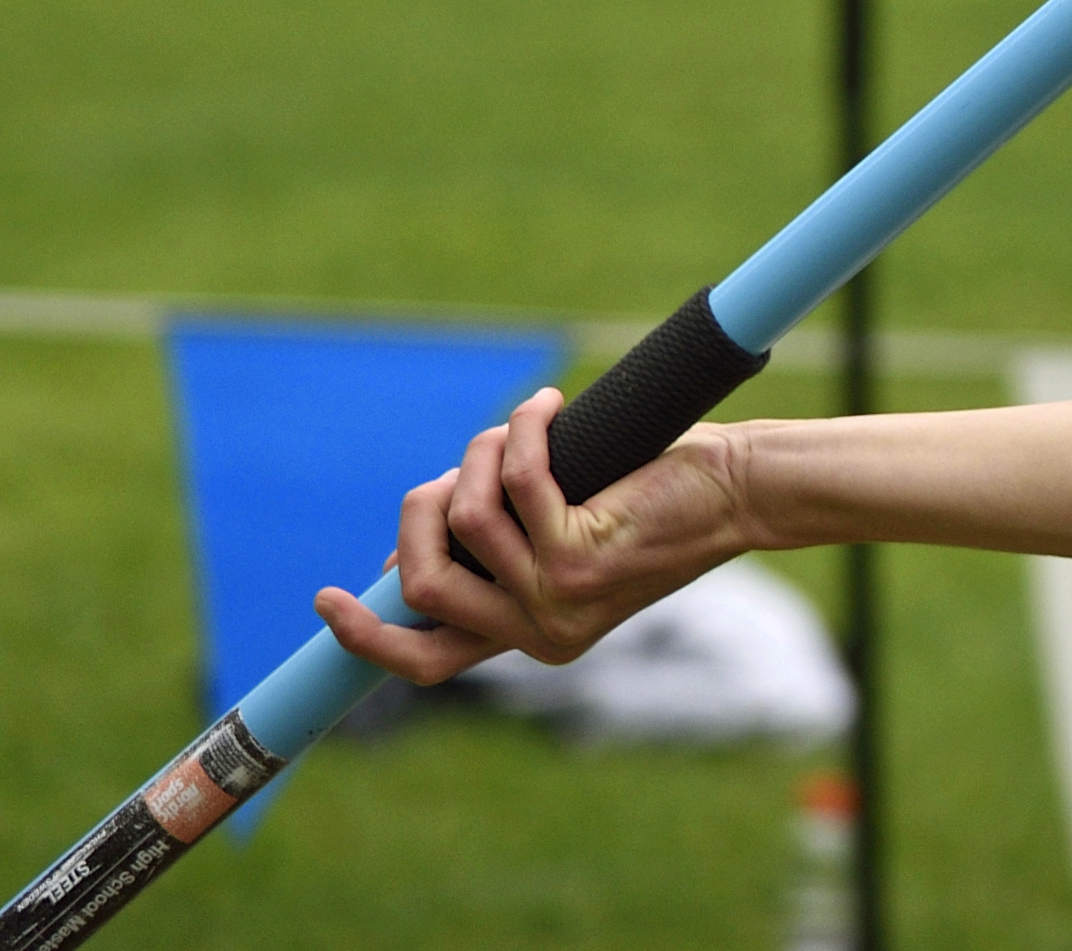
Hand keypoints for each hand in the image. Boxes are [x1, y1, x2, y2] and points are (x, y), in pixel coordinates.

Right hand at [316, 388, 763, 683]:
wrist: (743, 493)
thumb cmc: (660, 501)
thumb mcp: (568, 536)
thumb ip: (501, 550)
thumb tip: (413, 542)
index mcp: (532, 637)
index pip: (428, 661)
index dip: (367, 636)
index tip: (328, 600)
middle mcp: (542, 632)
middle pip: (423, 586)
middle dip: (418, 517)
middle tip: (454, 472)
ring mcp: (558, 600)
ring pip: (461, 524)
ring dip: (476, 461)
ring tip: (520, 429)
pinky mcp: (580, 556)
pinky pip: (514, 483)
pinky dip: (521, 433)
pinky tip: (549, 409)